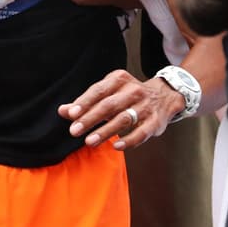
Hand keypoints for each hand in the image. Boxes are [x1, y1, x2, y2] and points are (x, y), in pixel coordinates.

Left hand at [57, 68, 186, 150]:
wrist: (164, 96)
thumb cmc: (127, 96)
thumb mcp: (108, 94)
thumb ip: (85, 103)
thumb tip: (62, 111)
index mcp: (119, 79)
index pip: (98, 91)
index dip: (84, 102)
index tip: (71, 115)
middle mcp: (133, 90)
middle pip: (109, 105)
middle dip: (90, 118)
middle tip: (74, 131)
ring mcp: (146, 106)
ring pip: (124, 118)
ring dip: (105, 131)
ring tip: (89, 141)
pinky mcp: (155, 122)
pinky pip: (142, 132)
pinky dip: (129, 140)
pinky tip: (116, 146)